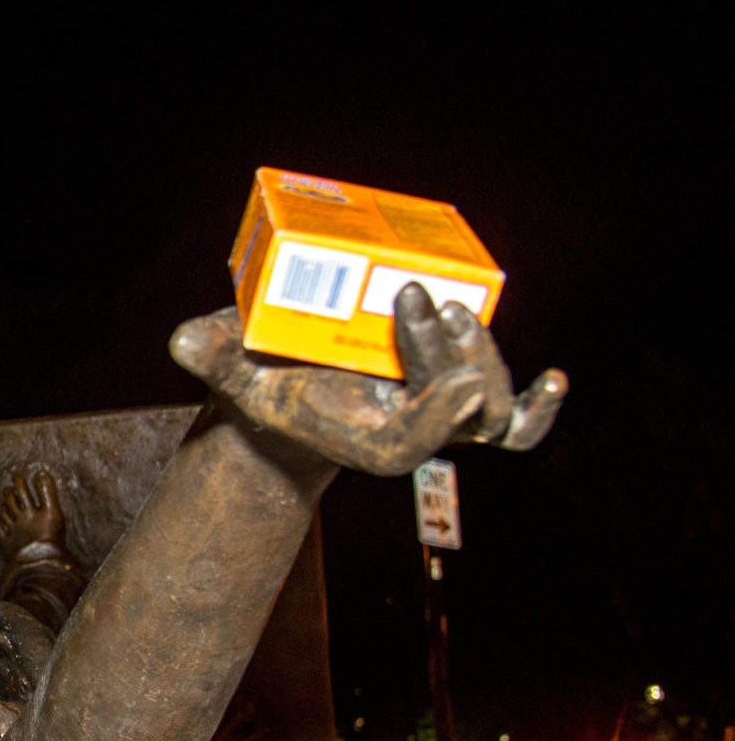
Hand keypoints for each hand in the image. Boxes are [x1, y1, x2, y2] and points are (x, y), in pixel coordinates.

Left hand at [0, 464, 68, 560]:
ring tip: (6, 496)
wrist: (39, 564)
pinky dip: (0, 519)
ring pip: (5, 511)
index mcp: (32, 511)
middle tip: (13, 481)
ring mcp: (13, 531)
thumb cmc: (51, 538)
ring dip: (5, 502)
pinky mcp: (7, 542)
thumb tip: (41, 473)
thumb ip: (48, 493)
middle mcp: (21, 519)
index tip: (19, 475)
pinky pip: (0, 526)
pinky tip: (1, 516)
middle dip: (12, 488)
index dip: (20, 481)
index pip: (24, 491)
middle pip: (13, 500)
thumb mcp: (54, 513)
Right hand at [170, 283, 567, 475]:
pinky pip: (513, 420)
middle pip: (458, 413)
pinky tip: (555, 380)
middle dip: (444, 356)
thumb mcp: (229, 367)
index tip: (455, 379)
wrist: (290, 394)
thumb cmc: (260, 379)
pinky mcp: (457, 396)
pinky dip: (537, 406)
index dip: (439, 414)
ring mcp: (440, 418)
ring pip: (490, 407)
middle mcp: (410, 436)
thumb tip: (185, 341)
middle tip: (413, 298)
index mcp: (360, 442)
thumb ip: (210, 355)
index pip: (411, 441)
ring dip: (480, 355)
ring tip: (445, 305)